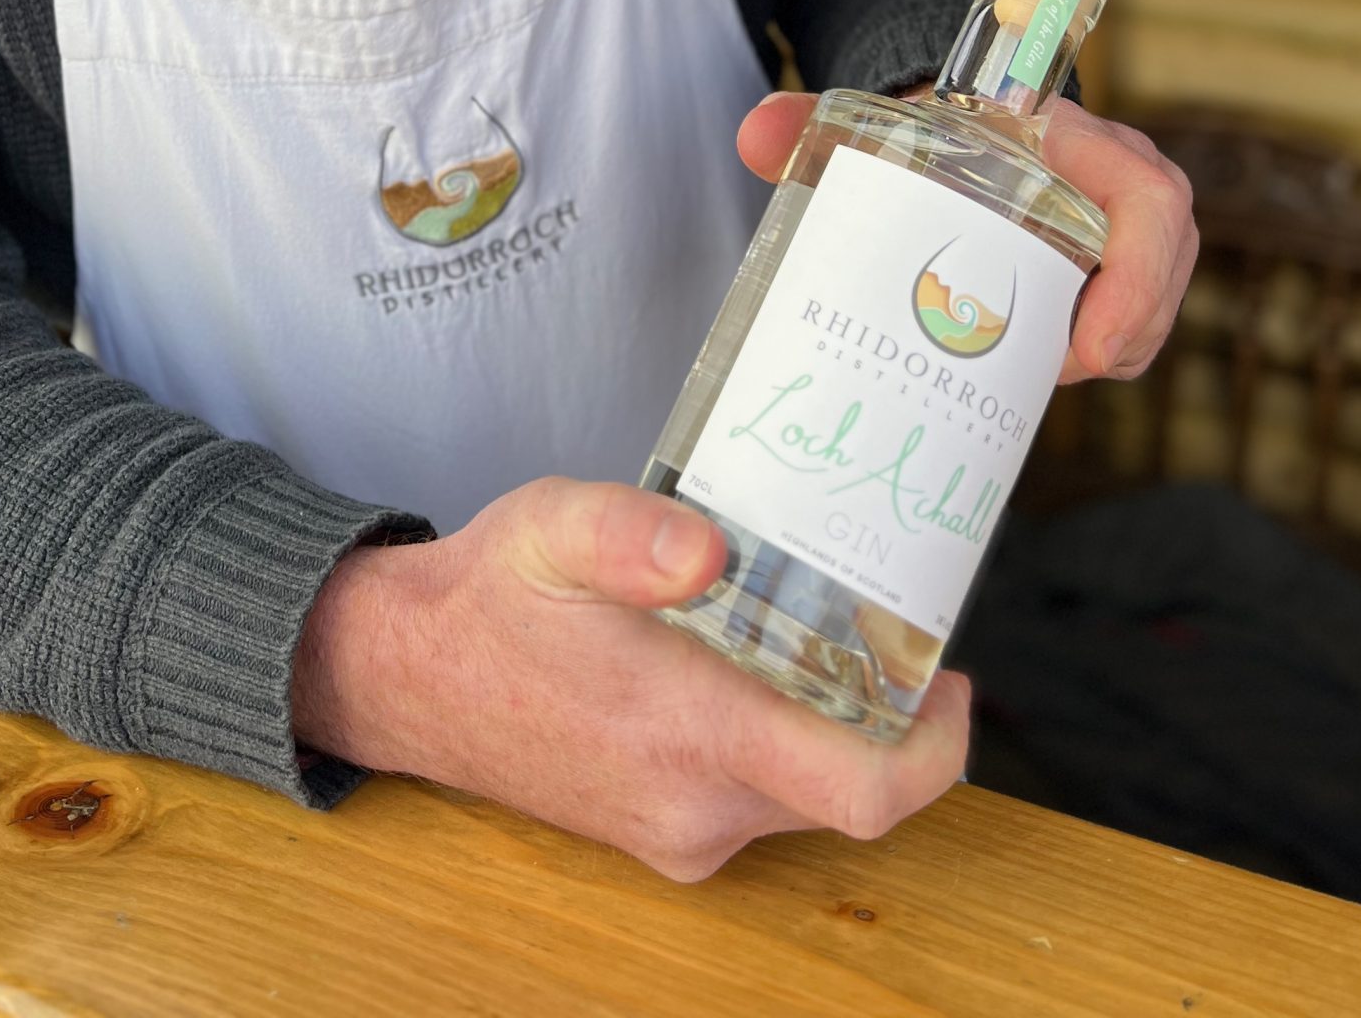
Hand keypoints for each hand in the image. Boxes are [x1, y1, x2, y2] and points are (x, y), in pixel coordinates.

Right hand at [293, 477, 970, 879]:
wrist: (409, 676)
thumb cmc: (492, 596)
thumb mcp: (554, 526)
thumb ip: (633, 535)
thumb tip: (714, 547)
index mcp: (689, 735)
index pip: (861, 790)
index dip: (936, 748)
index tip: (951, 678)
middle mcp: (696, 806)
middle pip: (848, 786)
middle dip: (883, 711)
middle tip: (876, 618)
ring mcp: (678, 831)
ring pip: (803, 791)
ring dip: (828, 723)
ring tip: (810, 627)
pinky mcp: (660, 833)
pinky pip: (756, 798)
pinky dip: (779, 741)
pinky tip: (748, 666)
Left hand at [736, 89, 1197, 383]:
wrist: (959, 123)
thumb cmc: (929, 129)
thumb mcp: (878, 125)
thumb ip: (811, 124)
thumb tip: (754, 135)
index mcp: (1071, 137)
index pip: (1148, 196)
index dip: (1138, 278)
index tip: (1088, 348)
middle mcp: (1119, 176)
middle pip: (1162, 265)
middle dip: (1122, 334)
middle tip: (1048, 374)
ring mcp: (1130, 224)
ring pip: (1155, 299)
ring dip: (1111, 347)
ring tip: (1034, 372)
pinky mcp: (1126, 260)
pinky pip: (1139, 313)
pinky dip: (1101, 347)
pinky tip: (1038, 363)